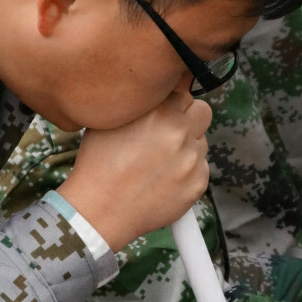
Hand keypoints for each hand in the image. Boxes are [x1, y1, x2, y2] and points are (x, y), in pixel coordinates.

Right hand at [57, 83, 211, 251]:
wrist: (99, 210)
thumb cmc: (98, 165)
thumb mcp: (112, 120)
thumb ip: (141, 103)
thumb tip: (157, 94)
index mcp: (160, 110)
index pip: (184, 91)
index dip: (172, 102)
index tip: (163, 113)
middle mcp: (180, 132)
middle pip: (203, 112)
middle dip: (188, 119)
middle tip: (167, 134)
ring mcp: (192, 159)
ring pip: (202, 142)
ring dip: (187, 147)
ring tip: (158, 162)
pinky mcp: (198, 183)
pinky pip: (200, 169)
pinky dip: (186, 173)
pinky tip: (162, 180)